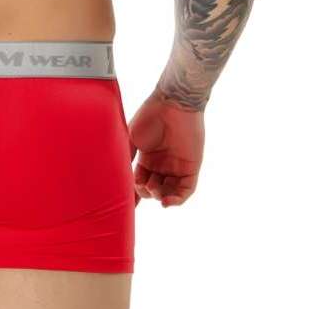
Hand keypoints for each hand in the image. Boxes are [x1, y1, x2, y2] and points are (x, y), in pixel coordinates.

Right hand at [128, 89, 204, 206]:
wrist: (172, 102)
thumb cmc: (150, 116)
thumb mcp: (131, 138)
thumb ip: (126, 157)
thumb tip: (116, 176)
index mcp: (147, 158)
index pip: (140, 182)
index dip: (134, 195)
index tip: (126, 206)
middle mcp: (162, 164)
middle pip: (154, 189)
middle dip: (147, 193)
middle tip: (143, 187)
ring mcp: (177, 166)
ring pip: (169, 192)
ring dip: (160, 196)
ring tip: (154, 190)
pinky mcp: (191, 167)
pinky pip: (186, 189)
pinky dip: (177, 199)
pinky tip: (165, 201)